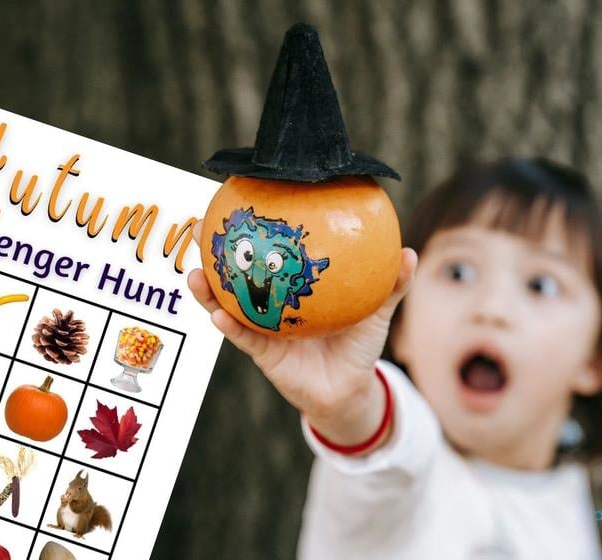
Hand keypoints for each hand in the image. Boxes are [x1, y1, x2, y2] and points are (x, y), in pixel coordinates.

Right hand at [188, 221, 416, 448]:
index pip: (268, 255)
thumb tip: (407, 251)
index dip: (252, 232)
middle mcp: (271, 304)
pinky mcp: (263, 354)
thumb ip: (390, 284)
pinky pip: (243, 339)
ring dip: (208, 292)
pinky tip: (218, 316)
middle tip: (199, 230)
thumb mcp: (376, 311)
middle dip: (214, 255)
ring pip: (228, 306)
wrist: (352, 390)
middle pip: (236, 275)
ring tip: (194, 274)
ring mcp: (262, 328)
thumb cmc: (359, 345)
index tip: (234, 205)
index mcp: (292, 288)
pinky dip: (230, 328)